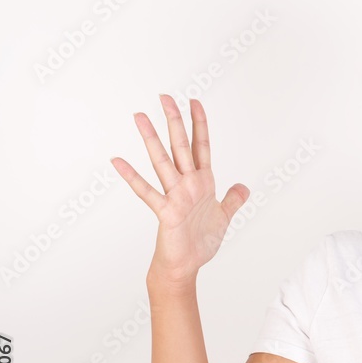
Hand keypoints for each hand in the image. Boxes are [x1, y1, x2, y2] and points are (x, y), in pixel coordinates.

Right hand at [111, 95, 249, 283]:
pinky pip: (147, 192)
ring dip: (151, 139)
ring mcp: (175, 196)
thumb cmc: (200, 242)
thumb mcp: (223, 217)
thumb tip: (243, 187)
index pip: (201, 146)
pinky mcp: (167, 212)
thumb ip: (232, 200)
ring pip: (163, 161)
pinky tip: (118, 161)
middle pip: (180, 146)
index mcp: (203, 182)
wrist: (186, 265)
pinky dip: (132, 177)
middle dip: (174, 121)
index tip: (194, 101)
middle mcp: (187, 184)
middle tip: (164, 96)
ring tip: (138, 116)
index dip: (199, 124)